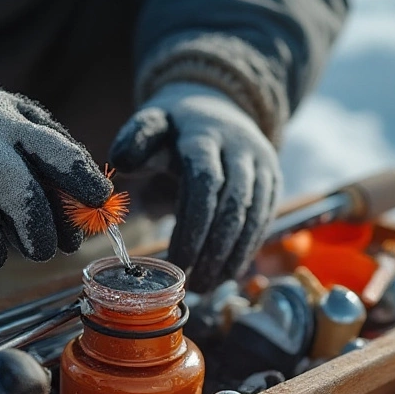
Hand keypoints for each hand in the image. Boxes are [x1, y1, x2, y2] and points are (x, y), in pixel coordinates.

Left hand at [110, 82, 279, 291]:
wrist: (218, 108)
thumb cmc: (175, 127)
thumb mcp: (152, 123)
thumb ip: (136, 139)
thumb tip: (122, 162)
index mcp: (206, 136)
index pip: (205, 183)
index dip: (193, 227)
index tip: (176, 262)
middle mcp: (241, 149)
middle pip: (233, 206)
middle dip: (213, 251)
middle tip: (191, 284)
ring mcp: (262, 165)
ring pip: (254, 218)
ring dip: (232, 257)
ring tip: (207, 285)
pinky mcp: (273, 181)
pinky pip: (263, 221)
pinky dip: (246, 251)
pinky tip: (225, 274)